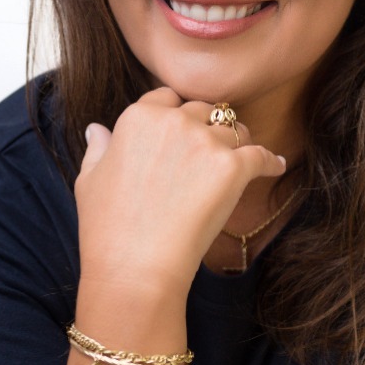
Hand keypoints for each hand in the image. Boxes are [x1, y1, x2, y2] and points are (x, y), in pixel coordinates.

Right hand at [77, 88, 284, 297]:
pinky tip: (275, 166)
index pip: (167, 97)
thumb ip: (98, 148)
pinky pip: (261, 156)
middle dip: (208, 126)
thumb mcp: (89, 180)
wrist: (135, 267)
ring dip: (237, 143)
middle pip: (203, 110)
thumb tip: (97, 129)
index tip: (183, 131)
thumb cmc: (107, 228)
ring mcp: (205, 143)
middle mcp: (173, 121)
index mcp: (138, 118)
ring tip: (240, 160)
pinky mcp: (232, 168)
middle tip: (212, 150)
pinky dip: (270, 161)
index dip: (176, 114)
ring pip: (234, 130)